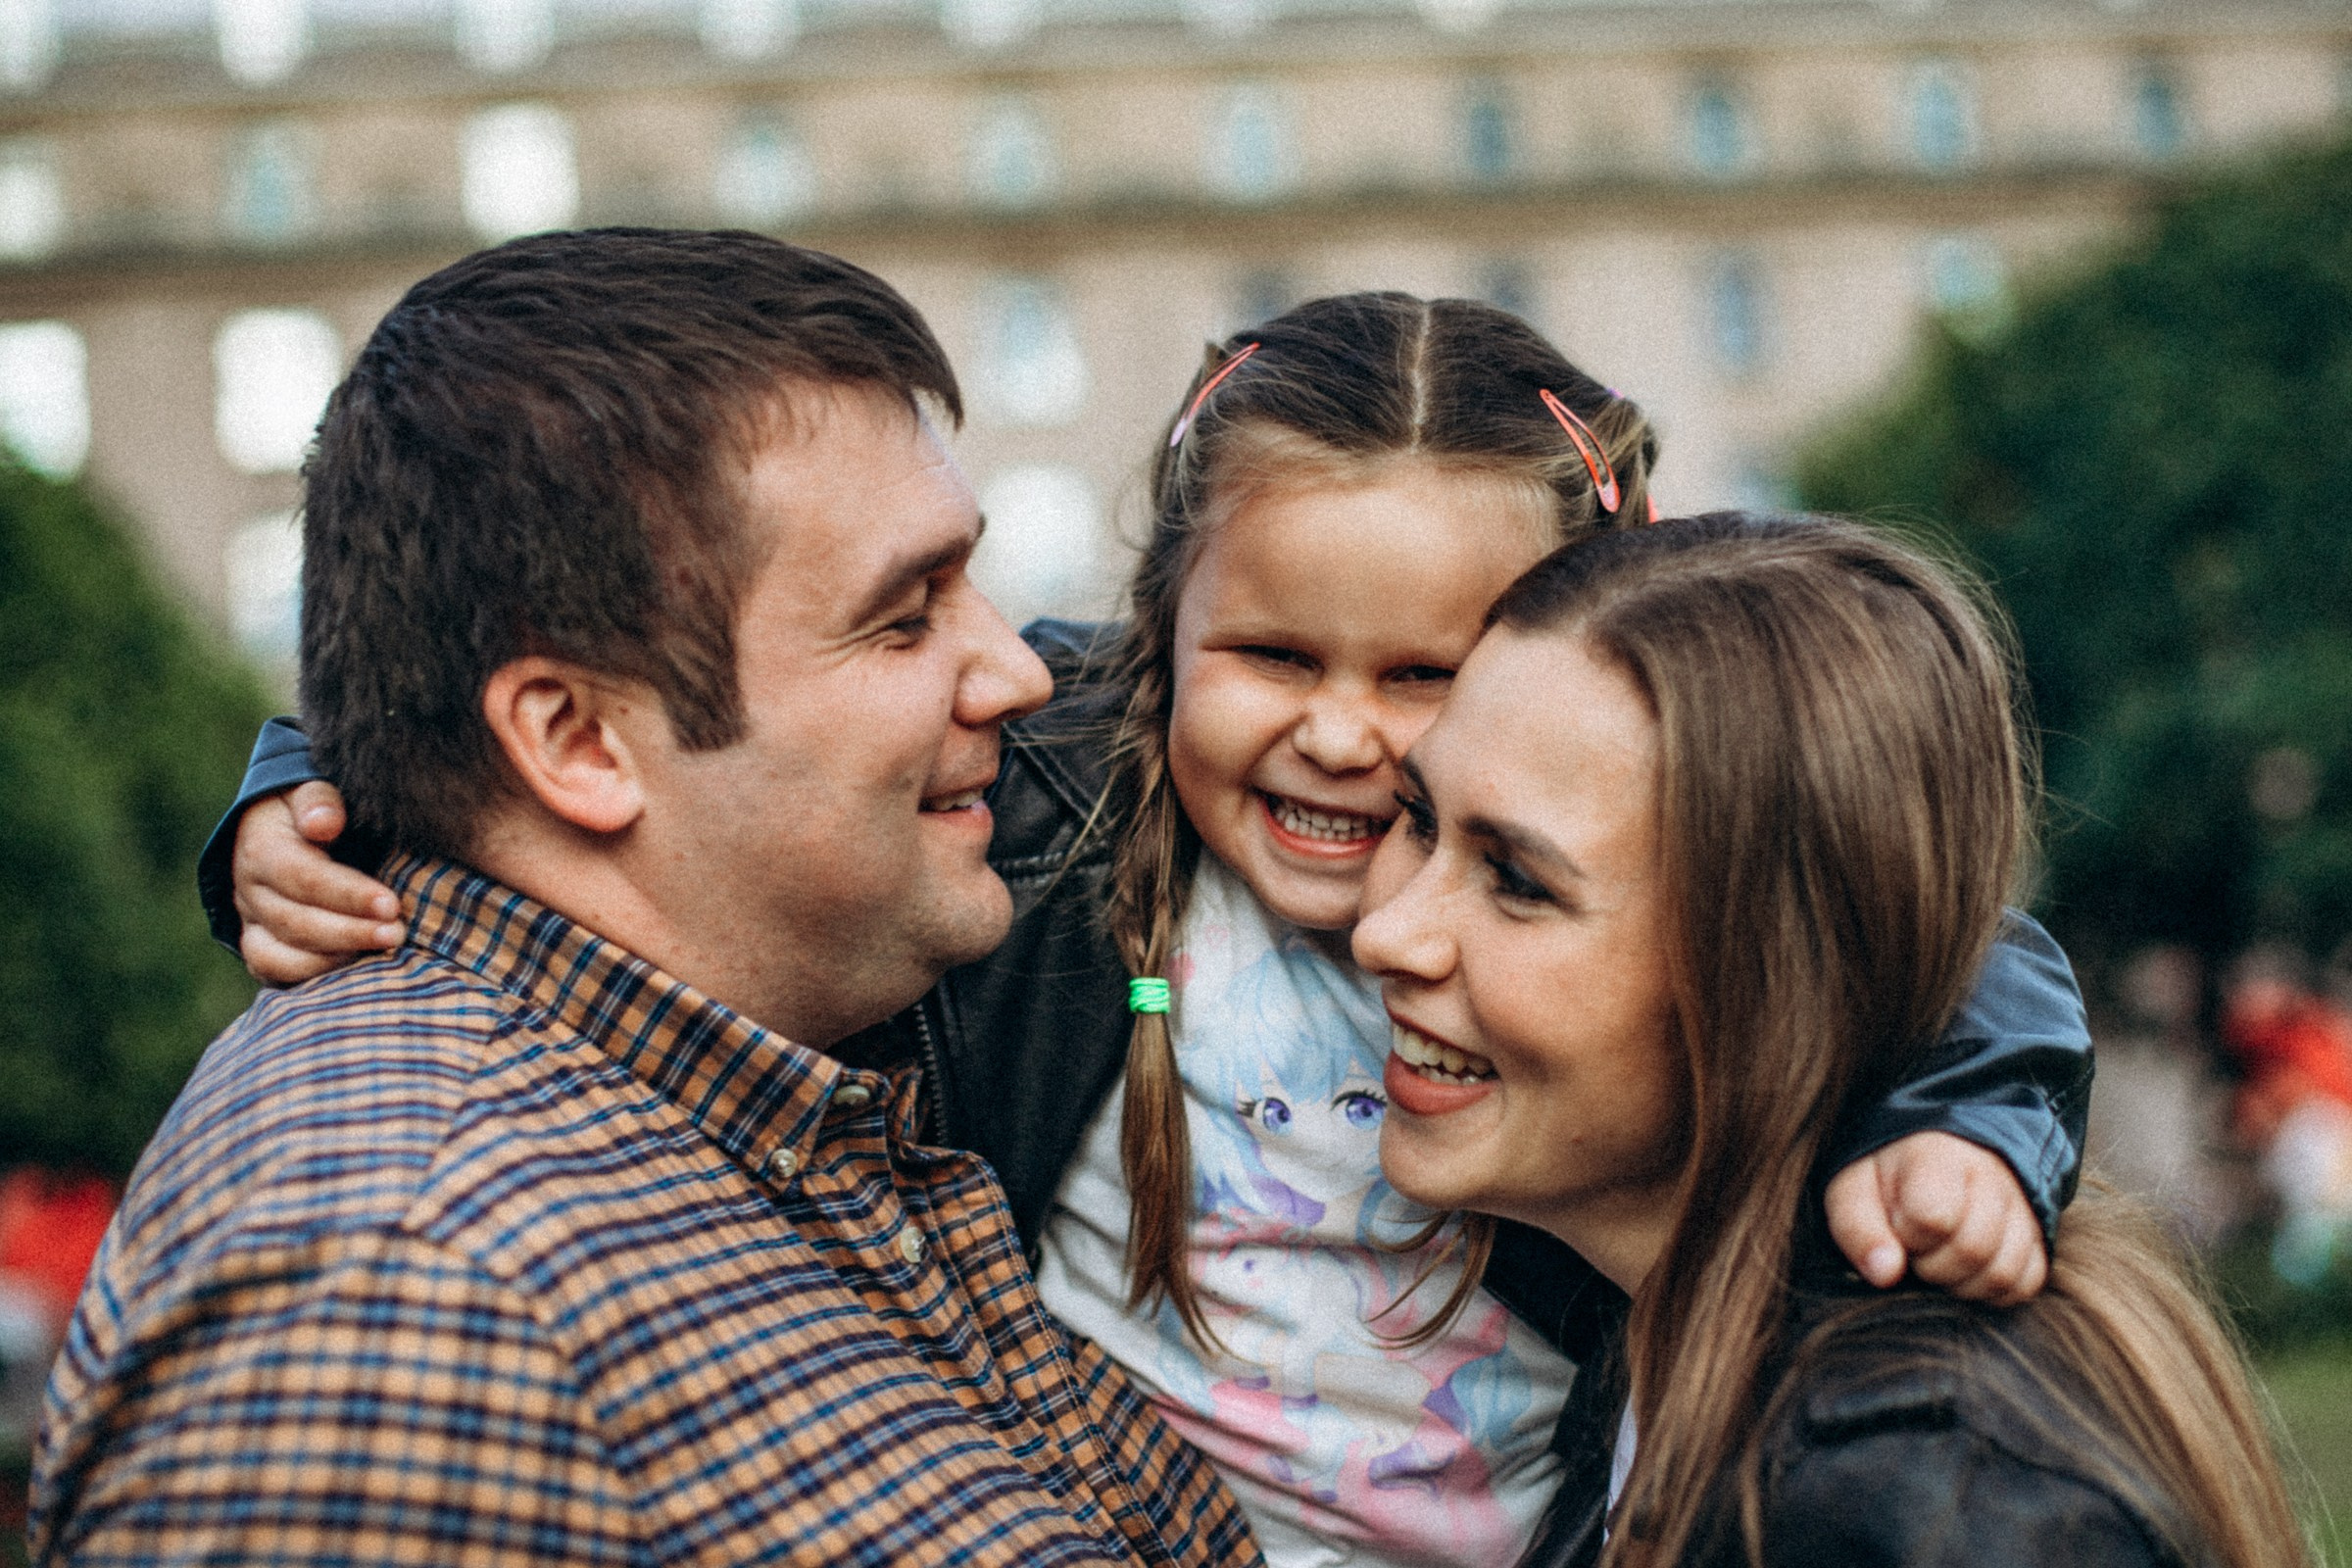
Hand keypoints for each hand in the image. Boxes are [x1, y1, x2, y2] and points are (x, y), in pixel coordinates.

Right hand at [233, 780, 402, 986]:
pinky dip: (313, 977)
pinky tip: (357, 970)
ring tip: (384, 952)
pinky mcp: (261, 947)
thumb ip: (318, 801)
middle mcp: (248, 891)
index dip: (347, 894)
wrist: (281, 830)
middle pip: (294, 921)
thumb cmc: (313, 810)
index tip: (391, 904)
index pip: (302, 877)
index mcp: (261, 848)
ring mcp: (251, 923)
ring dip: (334, 959)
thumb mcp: (312, 791)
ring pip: (280, 955)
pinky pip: (275, 973)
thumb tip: (324, 822)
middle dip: (350, 931)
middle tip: (397, 933)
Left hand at [1824, 1131, 2048, 1305]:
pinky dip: (1994, 1291)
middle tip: (1916, 1249)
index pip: (1933, 1216)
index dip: (1908, 1235)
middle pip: (1973, 1250)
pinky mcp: (2038, 1233)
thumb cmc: (1889, 1176)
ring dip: (1963, 1284)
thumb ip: (1858, 1229)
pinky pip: (2027, 1282)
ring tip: (1939, 1259)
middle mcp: (1991, 1177)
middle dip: (1933, 1266)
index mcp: (1938, 1156)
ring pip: (2004, 1273)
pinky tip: (1966, 1272)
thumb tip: (1885, 1275)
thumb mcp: (1853, 1189)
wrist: (1935, 1154)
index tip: (1896, 1226)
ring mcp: (2021, 1205)